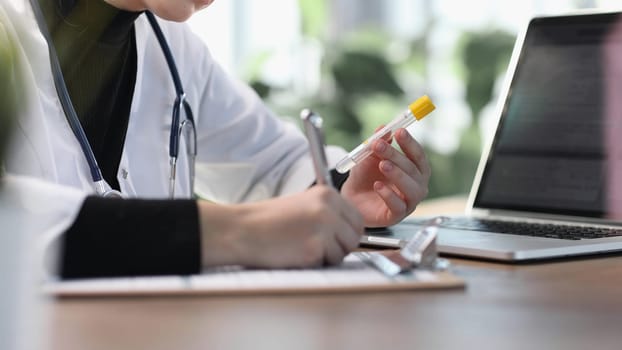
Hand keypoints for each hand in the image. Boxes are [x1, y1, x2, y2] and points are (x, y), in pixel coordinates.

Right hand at [198, 186, 363, 267]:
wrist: (242, 229)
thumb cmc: (268, 221)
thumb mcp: (303, 206)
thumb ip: (329, 214)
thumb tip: (351, 234)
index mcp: (328, 194)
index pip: (357, 219)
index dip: (348, 233)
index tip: (335, 238)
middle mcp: (329, 209)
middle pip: (354, 237)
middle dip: (341, 246)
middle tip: (318, 247)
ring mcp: (323, 228)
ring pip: (343, 253)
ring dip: (326, 257)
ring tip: (301, 247)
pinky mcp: (314, 248)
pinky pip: (326, 263)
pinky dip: (313, 263)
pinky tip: (294, 253)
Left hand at [340, 128, 430, 226]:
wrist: (350, 199)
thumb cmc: (365, 178)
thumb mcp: (369, 157)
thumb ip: (377, 143)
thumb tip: (383, 128)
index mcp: (414, 170)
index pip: (418, 156)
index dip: (410, 143)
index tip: (399, 131)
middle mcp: (416, 186)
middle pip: (413, 170)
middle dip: (396, 155)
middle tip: (380, 145)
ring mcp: (408, 202)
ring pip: (411, 189)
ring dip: (397, 174)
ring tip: (382, 165)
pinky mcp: (396, 216)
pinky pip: (398, 206)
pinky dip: (388, 195)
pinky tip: (377, 186)